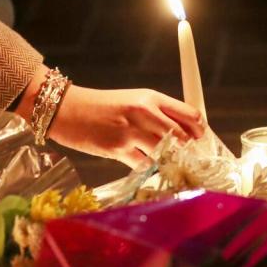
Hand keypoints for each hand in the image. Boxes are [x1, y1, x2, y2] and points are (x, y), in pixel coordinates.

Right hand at [48, 85, 204, 167]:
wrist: (66, 109)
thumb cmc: (101, 107)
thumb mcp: (132, 100)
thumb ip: (157, 114)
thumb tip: (182, 133)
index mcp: (150, 97)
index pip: (190, 114)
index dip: (199, 130)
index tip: (200, 139)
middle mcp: (144, 112)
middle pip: (183, 136)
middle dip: (189, 150)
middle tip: (190, 159)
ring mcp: (131, 132)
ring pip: (166, 152)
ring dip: (171, 162)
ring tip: (172, 166)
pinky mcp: (118, 150)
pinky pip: (145, 166)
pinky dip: (150, 169)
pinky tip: (149, 168)